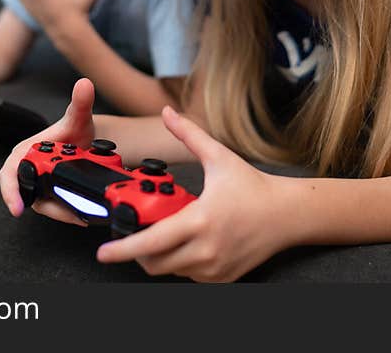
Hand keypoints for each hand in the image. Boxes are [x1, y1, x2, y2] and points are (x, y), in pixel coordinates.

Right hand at [0, 78, 98, 226]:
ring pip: (44, 205)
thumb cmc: (74, 130)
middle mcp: (27, 170)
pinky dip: (65, 212)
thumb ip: (81, 102)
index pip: (10, 174)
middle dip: (50, 208)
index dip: (10, 191)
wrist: (85, 141)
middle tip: (71, 215)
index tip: (16, 207)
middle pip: (28, 196)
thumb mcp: (79, 118)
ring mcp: (37, 184)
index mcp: (25, 152)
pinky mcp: (48, 195)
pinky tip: (81, 216)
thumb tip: (84, 84)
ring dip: (61, 212)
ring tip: (81, 215)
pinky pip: (53, 207)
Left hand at [95, 107, 286, 281]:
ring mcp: (214, 268)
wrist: (287, 214)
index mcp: (200, 220)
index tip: (103, 253)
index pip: (152, 242)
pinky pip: (188, 275)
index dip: (124, 249)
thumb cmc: (252, 186)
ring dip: (161, 254)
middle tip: (137, 230)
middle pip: (154, 263)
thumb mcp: (218, 156)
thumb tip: (168, 112)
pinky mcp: (221, 278)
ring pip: (170, 270)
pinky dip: (181, 262)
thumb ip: (188, 134)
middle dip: (138, 250)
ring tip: (169, 229)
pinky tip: (190, 241)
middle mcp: (206, 250)